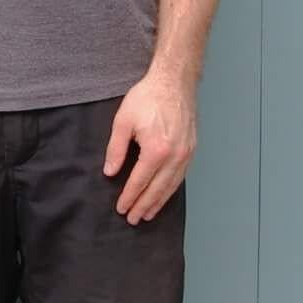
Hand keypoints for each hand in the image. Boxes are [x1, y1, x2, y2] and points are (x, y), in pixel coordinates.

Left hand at [103, 67, 196, 222]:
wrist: (174, 83)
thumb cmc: (147, 99)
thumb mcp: (123, 122)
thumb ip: (115, 149)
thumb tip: (110, 172)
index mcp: (156, 150)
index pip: (140, 181)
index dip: (129, 197)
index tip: (121, 209)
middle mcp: (175, 156)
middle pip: (157, 189)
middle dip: (144, 206)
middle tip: (133, 219)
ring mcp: (186, 154)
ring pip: (171, 186)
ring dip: (159, 202)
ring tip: (148, 214)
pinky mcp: (192, 150)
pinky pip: (181, 176)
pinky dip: (171, 189)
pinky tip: (163, 195)